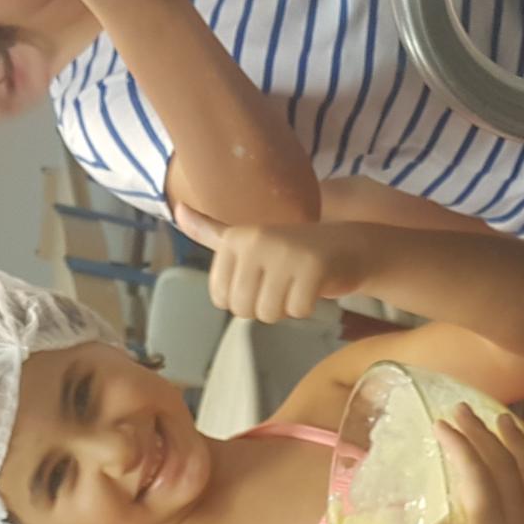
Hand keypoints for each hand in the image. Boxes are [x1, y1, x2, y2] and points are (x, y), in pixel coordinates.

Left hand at [175, 205, 371, 322]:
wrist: (347, 245)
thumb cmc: (291, 249)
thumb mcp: (246, 239)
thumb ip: (211, 232)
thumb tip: (176, 210)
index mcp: (235, 238)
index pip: (221, 298)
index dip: (243, 299)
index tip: (260, 278)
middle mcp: (256, 242)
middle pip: (243, 309)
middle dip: (264, 307)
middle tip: (282, 284)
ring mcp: (285, 253)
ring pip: (269, 313)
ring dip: (285, 309)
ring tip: (296, 285)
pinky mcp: (312, 267)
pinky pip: (297, 311)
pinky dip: (307, 308)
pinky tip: (313, 287)